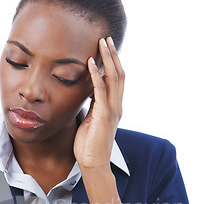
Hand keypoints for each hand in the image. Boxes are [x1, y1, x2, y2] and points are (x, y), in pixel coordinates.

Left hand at [73, 36, 124, 170]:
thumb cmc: (88, 147)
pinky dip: (97, 75)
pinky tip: (91, 62)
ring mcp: (112, 110)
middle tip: (106, 38)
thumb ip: (90, 108)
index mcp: (113, 108)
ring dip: (107, 58)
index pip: (115, 80)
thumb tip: (85, 96)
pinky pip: (100, 90)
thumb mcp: (89, 122)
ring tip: (102, 42)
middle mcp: (116, 107)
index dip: (111, 63)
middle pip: (118, 74)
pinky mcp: (104, 115)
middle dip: (112, 55)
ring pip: (114, 78)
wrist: (93, 164)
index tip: (105, 48)